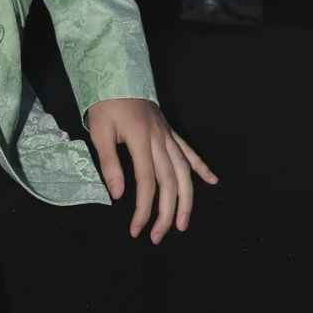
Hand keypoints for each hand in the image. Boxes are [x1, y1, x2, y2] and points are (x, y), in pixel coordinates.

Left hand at [86, 97, 217, 241]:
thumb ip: (109, 163)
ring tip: (183, 223)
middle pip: (169, 183)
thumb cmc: (105, 105)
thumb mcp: (99, 132)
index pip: (146, 184)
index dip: (143, 210)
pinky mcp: (170, 132)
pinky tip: (213, 181)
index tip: (136, 229)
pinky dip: (201, 167)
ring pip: (184, 172)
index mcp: (141, 142)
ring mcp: (168, 137)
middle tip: (159, 236)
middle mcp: (160, 141)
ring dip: (187, 199)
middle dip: (167, 213)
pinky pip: (189, 152)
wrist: (117, 76)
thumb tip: (119, 194)